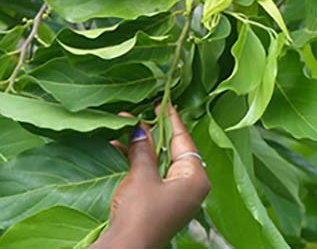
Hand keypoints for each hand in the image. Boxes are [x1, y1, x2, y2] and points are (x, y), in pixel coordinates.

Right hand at [91, 106, 209, 248]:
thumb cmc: (140, 213)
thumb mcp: (142, 174)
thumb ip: (144, 147)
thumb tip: (140, 126)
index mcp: (196, 178)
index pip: (184, 139)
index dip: (171, 119)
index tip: (162, 102)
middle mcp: (190, 186)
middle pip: (173, 149)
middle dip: (154, 131)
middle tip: (142, 112)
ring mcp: (176, 196)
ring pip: (161, 161)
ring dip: (142, 146)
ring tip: (127, 126)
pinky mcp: (161, 203)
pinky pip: (152, 174)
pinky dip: (138, 162)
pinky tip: (120, 147)